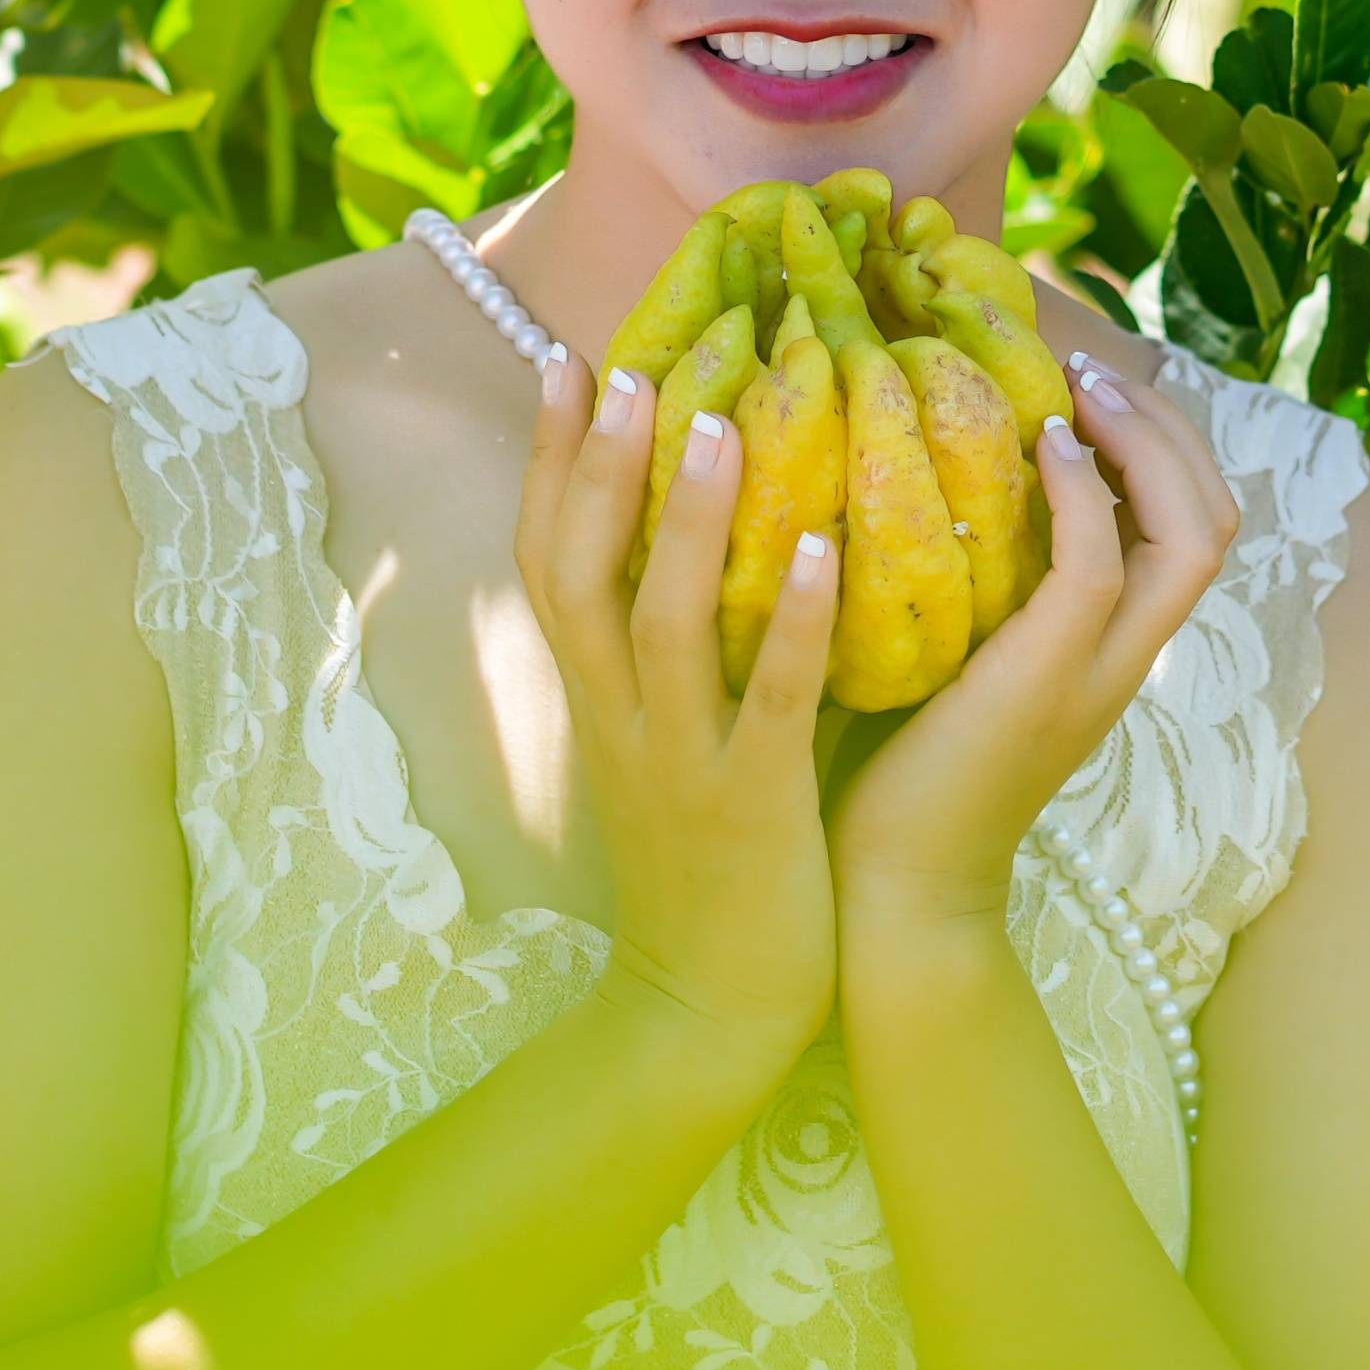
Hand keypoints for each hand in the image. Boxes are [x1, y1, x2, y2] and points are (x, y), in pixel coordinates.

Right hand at [519, 348, 846, 1073]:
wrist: (706, 1008)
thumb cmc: (703, 859)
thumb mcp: (662, 740)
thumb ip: (676, 646)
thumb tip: (706, 530)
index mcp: (598, 696)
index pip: (549, 559)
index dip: (551, 460)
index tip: (567, 360)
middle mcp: (620, 716)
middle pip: (578, 572)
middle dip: (595, 465)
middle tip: (625, 363)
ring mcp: (680, 761)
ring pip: (662, 623)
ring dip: (689, 519)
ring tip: (725, 423)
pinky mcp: (751, 805)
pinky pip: (767, 702)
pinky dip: (787, 623)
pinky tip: (820, 552)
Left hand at [822, 349, 1241, 932]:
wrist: (890, 893)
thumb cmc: (896, 773)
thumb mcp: (954, 655)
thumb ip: (973, 583)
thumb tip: (929, 478)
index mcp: (1112, 649)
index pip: (1193, 528)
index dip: (1163, 445)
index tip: (1088, 386)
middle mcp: (1126, 658)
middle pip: (1217, 519)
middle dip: (1171, 427)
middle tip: (1093, 368)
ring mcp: (1098, 673)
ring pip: (1192, 535)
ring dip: (1145, 442)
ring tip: (1082, 389)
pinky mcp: (1046, 682)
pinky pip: (1099, 565)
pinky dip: (1083, 492)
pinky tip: (1040, 447)